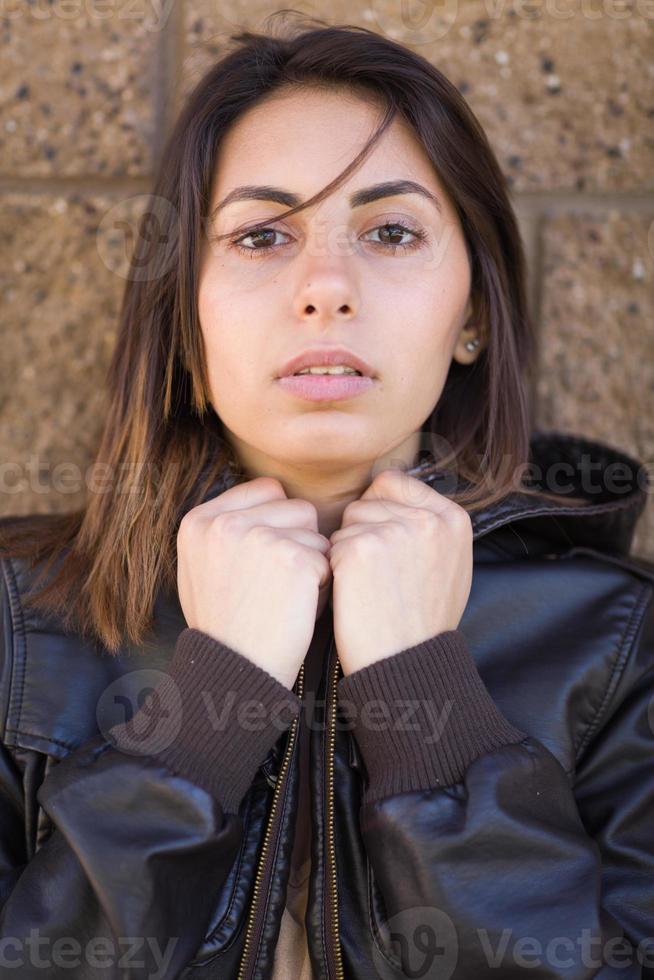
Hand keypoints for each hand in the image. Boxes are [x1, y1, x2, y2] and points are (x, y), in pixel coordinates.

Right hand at [176, 476, 331, 689]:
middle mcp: (225, 522)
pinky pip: (328, 559)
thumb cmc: (225, 625)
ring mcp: (258, 537)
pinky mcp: (292, 558)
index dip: (281, 522)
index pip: (267, 490)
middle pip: (297, 507)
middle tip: (280, 582)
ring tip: (288, 596)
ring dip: (314, 562)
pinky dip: (323, 586)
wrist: (239, 671)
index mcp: (200, 520)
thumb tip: (268, 494)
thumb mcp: (200, 569)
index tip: (270, 557)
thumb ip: (225, 529)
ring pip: (317, 532)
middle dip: (301, 541)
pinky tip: (299, 609)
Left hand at [328, 468, 472, 675]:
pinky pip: (331, 545)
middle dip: (361, 533)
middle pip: (366, 502)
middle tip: (379, 576)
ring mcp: (395, 531)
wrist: (408, 664)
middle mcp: (428, 518)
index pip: (392, 483)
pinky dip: (334, 570)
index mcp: (452, 518)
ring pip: (347, 523)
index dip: (377, 511)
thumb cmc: (423, 621)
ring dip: (347, 551)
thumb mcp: (449, 565)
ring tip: (370, 587)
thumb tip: (393, 495)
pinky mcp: (361, 549)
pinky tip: (354, 596)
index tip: (383, 545)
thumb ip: (429, 526)